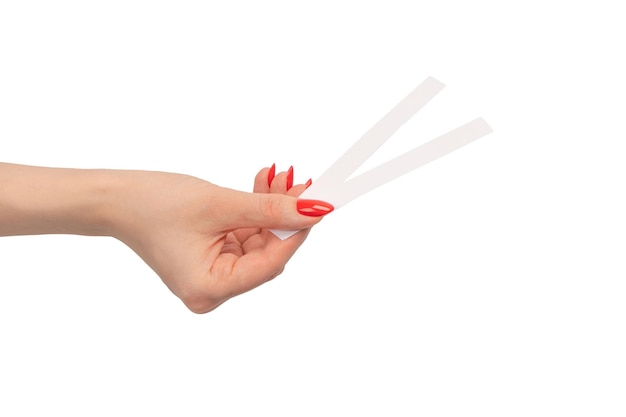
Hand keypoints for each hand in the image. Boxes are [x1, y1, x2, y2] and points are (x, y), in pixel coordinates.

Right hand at [109, 166, 331, 312]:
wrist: (117, 199)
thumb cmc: (154, 204)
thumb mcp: (219, 205)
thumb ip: (270, 208)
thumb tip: (315, 210)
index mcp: (210, 289)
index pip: (270, 263)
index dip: (297, 232)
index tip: (318, 205)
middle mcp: (212, 291)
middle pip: (267, 252)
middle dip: (284, 215)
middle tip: (301, 183)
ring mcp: (212, 276)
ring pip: (259, 241)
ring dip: (271, 208)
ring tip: (280, 176)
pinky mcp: (212, 260)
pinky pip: (245, 236)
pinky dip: (254, 211)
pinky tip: (264, 185)